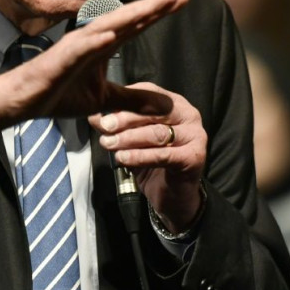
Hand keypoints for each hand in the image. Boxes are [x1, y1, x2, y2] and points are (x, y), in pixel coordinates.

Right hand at [0, 0, 189, 144]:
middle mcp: (92, 39)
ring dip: (132, 15)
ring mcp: (75, 47)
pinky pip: (80, 48)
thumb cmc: (59, 94)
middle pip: (127, 19)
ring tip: (155, 5)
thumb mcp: (104, 101)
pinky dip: (96, 39)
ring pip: (107, 26)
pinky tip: (112, 33)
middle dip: (154, 7)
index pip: (136, 26)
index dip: (158, 13)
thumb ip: (132, 99)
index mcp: (102, 46)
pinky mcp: (60, 59)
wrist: (24, 101)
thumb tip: (166, 105)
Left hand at [89, 82, 206, 232]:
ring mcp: (195, 135)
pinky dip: (140, 156)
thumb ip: (115, 125)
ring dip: (129, 138)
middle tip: (104, 127)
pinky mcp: (194, 157)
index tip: (103, 110)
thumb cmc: (152, 161)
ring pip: (157, 133)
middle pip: (153, 111)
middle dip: (125, 119)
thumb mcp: (131, 140)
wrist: (173, 196)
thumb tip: (93, 115)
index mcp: (174, 103)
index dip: (124, 101)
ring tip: (109, 144)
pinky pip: (162, 155)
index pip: (148, 93)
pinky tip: (122, 158)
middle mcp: (188, 114)